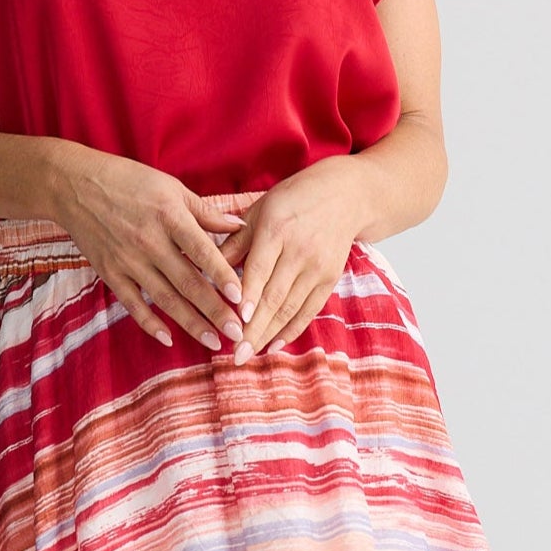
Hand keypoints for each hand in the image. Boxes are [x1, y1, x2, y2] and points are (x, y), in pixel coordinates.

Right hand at [51, 155, 259, 351]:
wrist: (74, 185)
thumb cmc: (129, 181)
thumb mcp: (171, 187)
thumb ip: (206, 211)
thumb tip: (240, 226)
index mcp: (169, 216)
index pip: (202, 251)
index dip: (222, 276)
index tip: (241, 297)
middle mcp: (149, 241)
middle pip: (188, 283)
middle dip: (215, 311)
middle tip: (237, 334)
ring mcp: (127, 260)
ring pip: (165, 299)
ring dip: (191, 324)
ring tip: (213, 342)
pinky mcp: (109, 273)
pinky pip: (132, 304)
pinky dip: (150, 323)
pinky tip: (168, 339)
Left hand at [214, 160, 373, 364]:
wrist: (345, 195)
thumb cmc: (292, 200)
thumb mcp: (259, 211)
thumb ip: (234, 242)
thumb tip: (205, 268)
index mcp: (277, 229)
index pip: (260, 268)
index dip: (250, 296)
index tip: (237, 319)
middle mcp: (300, 251)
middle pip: (275, 296)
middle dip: (254, 329)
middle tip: (235, 354)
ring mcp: (318, 267)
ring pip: (290, 308)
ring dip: (268, 335)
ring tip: (247, 355)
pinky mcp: (329, 279)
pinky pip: (308, 310)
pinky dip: (291, 330)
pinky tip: (273, 345)